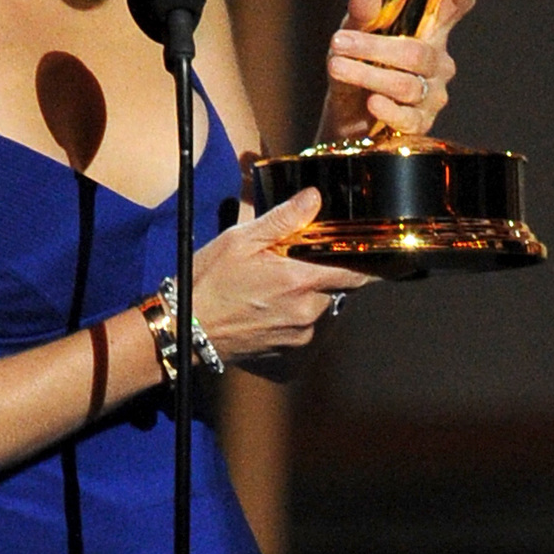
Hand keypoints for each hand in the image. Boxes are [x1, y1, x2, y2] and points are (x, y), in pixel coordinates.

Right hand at [180, 190, 376, 368]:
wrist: (184, 331)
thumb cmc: (208, 281)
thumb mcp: (242, 239)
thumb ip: (284, 220)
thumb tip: (315, 198)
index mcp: (301, 281)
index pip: (357, 271)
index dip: (365, 259)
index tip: (369, 249)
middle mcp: (308, 313)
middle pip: (340, 289)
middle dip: (328, 273)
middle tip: (300, 262)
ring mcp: (300, 338)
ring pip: (325, 310)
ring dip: (313, 296)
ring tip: (278, 286)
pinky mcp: (289, 355)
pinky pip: (308, 330)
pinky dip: (299, 317)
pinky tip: (272, 307)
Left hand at [318, 0, 480, 140]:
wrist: (342, 120)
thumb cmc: (353, 69)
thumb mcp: (351, 36)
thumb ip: (362, 13)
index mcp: (428, 32)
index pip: (453, 8)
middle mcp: (437, 62)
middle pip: (418, 53)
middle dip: (375, 47)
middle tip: (338, 42)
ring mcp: (432, 94)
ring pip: (407, 84)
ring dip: (368, 76)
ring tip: (337, 67)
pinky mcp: (421, 124)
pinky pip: (408, 116)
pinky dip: (386, 108)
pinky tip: (371, 103)